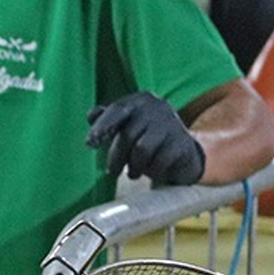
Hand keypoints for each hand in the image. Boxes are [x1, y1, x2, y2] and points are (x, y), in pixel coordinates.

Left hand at [86, 91, 205, 186]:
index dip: (101, 127)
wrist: (183, 154)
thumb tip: (91, 116)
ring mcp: (171, 125)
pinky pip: (159, 161)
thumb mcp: (128, 126)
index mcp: (140, 100)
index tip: (89, 143)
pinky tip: (152, 173)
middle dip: (116, 156)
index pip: (116, 110)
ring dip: (134, 166)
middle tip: (111, 172)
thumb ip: (108, 119)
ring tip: (132, 173)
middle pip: (127, 134)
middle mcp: (157, 108)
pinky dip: (152, 171)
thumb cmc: (148, 139)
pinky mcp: (182, 144)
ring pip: (142, 149)